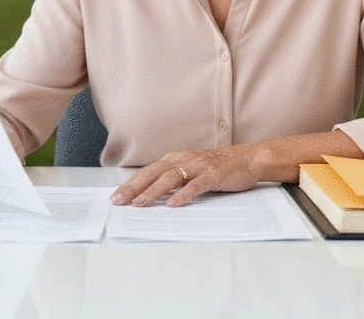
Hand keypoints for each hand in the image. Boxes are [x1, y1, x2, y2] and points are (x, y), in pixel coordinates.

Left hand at [110, 145, 263, 207]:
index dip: (130, 184)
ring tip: (139, 203)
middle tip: (118, 201)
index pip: (147, 172)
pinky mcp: (212, 175)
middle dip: (134, 188)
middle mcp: (183, 159)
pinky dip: (182, 195)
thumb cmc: (218, 167)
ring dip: (153, 191)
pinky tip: (172, 205)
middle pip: (153, 174)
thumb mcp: (192, 170)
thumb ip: (174, 179)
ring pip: (170, 178)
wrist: (247, 158)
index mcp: (176, 159)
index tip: (116, 197)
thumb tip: (152, 196)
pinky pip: (194, 186)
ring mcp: (198, 166)